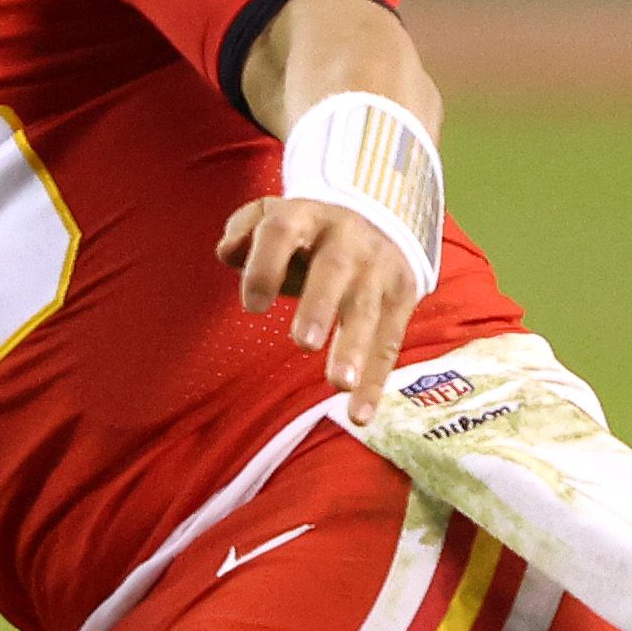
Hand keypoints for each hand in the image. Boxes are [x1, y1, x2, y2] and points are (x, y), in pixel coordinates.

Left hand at [217, 196, 417, 426]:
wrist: (377, 219)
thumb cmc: (304, 233)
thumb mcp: (270, 217)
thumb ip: (243, 232)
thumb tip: (229, 253)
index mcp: (306, 216)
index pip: (283, 233)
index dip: (266, 266)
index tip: (252, 307)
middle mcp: (347, 239)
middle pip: (334, 270)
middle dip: (320, 306)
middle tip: (302, 344)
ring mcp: (379, 268)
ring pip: (367, 309)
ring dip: (354, 349)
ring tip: (338, 386)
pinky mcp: (402, 296)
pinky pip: (389, 342)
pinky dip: (376, 381)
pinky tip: (360, 414)